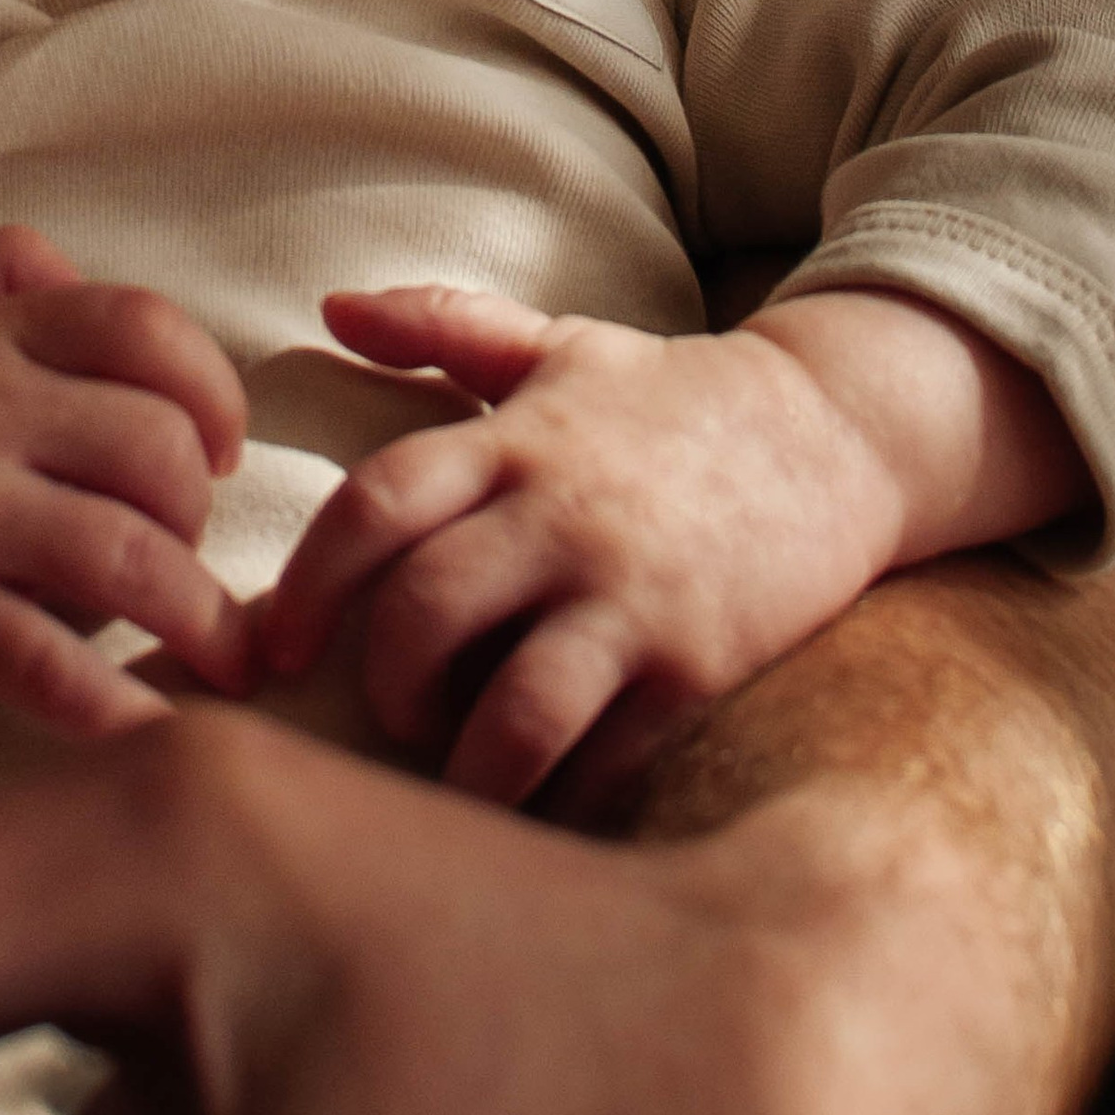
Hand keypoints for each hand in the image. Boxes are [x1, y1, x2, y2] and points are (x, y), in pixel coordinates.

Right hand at [0, 226, 250, 735]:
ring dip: (198, 614)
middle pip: (158, 454)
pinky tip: (162, 732)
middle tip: (186, 543)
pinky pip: (47, 666)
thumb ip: (16, 270)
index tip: (225, 443)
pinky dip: (117, 708)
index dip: (214, 390)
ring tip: (223, 651)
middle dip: (198, 509)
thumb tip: (101, 297)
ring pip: (129, 560)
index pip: (147, 332)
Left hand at [263, 282, 1086, 805]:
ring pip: (512, 712)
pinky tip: (544, 808)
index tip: (274, 644)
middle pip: (426, 616)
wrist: (839, 435)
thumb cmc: (677, 400)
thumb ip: (443, 326)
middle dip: (387, 684)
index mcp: (515, 442)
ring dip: (466, 769)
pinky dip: (560, 799)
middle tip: (393, 710)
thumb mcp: (561, 345)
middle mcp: (561, 518)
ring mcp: (631, 597)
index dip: (308, 582)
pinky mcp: (696, 666)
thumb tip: (331, 306)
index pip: (374, 507)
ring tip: (464, 778)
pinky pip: (606, 761)